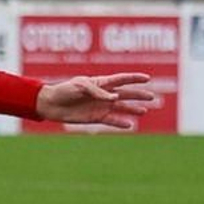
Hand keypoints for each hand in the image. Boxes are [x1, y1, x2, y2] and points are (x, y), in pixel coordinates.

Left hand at [35, 73, 156, 128]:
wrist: (51, 104)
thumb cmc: (64, 91)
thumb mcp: (80, 87)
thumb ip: (98, 91)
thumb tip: (115, 98)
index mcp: (100, 82)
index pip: (121, 79)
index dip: (134, 78)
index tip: (147, 78)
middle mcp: (103, 94)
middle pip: (125, 94)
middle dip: (138, 95)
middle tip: (152, 96)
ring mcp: (100, 106)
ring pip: (121, 108)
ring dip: (132, 109)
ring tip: (144, 111)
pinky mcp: (95, 117)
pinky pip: (111, 120)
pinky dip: (120, 122)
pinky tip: (129, 125)